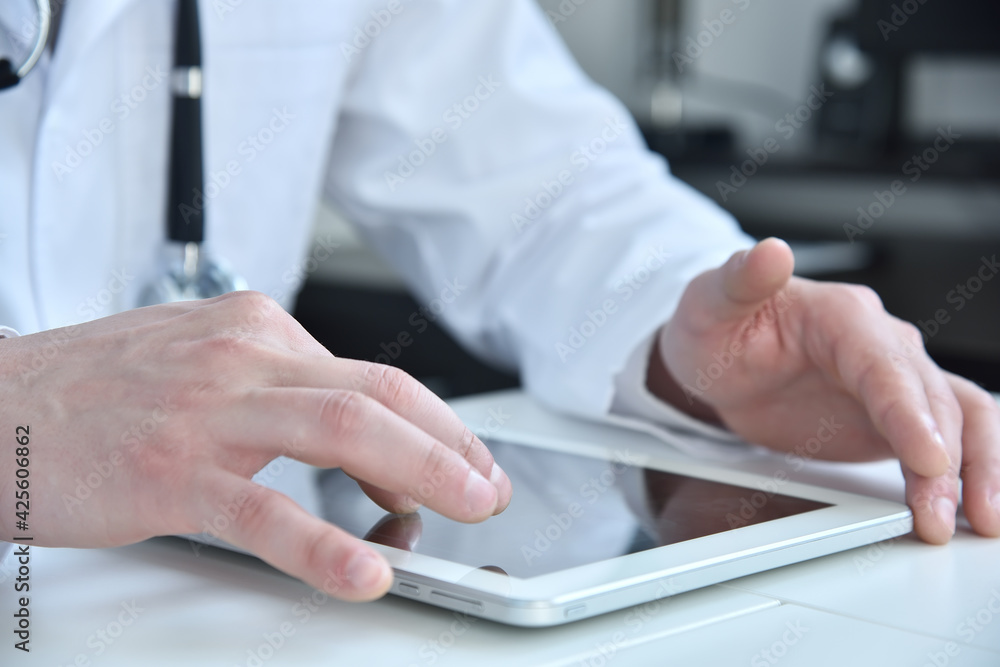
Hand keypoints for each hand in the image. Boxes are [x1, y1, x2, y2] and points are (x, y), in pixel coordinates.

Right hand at [0, 292, 511, 600]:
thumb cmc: (101, 390)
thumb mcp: (207, 362)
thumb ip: (285, 392)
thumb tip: (362, 441)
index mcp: (259, 329)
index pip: (372, 376)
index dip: (436, 425)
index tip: (467, 463)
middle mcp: (243, 357)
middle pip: (376, 395)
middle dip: (450, 444)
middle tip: (489, 488)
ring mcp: (208, 412)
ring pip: (338, 430)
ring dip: (420, 471)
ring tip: (466, 509)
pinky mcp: (170, 472)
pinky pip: (262, 511)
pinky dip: (321, 544)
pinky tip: (363, 573)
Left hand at [649, 238, 999, 543]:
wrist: (717, 359)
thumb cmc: (715, 327)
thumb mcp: (710, 303)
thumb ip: (739, 281)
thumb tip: (770, 252)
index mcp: (840, 314)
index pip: (885, 363)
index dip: (908, 411)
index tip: (927, 456)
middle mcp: (879, 344)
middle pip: (931, 399)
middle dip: (944, 460)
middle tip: (938, 514)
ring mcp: (892, 383)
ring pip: (958, 419)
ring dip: (973, 471)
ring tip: (975, 521)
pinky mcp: (894, 417)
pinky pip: (949, 440)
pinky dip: (969, 473)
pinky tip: (972, 509)